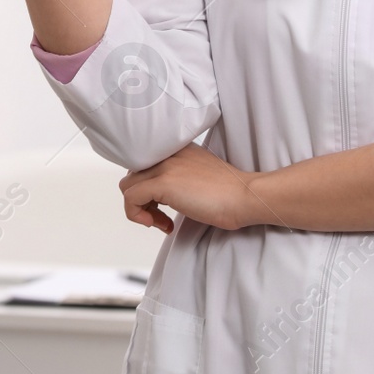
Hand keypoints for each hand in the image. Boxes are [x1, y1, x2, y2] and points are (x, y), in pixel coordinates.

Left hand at [119, 144, 262, 233]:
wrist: (246, 196)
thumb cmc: (230, 193)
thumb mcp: (198, 175)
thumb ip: (178, 176)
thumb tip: (159, 194)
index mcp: (176, 149)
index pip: (144, 164)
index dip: (148, 187)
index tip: (162, 205)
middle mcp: (167, 152)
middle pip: (132, 175)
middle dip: (142, 200)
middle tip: (161, 217)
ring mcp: (164, 166)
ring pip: (127, 186)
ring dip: (140, 210)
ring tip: (161, 222)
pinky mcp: (163, 182)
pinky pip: (131, 198)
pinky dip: (138, 216)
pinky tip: (162, 225)